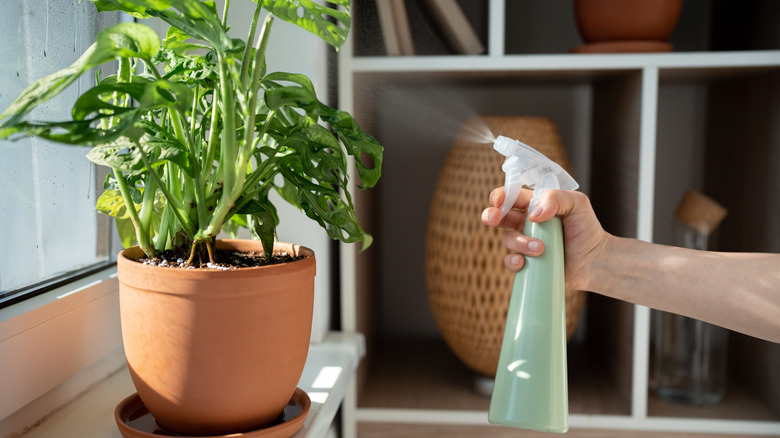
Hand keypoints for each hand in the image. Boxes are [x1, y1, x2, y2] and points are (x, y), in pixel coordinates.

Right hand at [481, 188, 608, 290]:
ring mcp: (525, 243)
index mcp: (534, 204)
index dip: (500, 196)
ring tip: (540, 248)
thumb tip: (532, 214)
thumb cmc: (587, 229)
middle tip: (493, 219)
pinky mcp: (527, 262)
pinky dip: (513, 262)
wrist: (595, 261)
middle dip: (490, 215)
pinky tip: (524, 262)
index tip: (498, 201)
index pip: (511, 196)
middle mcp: (526, 223)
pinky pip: (510, 262)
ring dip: (520, 243)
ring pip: (507, 239)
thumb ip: (555, 199)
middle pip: (498, 216)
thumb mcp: (577, 204)